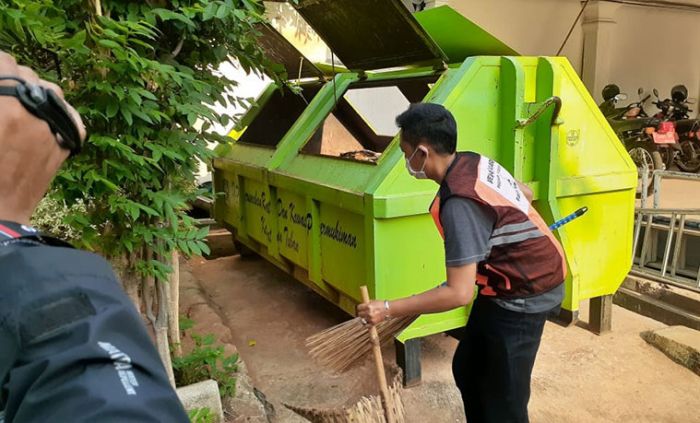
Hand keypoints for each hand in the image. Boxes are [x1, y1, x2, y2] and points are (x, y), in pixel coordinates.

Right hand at [0, 51, 85, 223]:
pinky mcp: (65, 147)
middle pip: (28, 75)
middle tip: (1, 87)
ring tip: (20, 101)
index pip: (5, 63)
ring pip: (52, 91)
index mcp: (4, 108)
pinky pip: (71, 117)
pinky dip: (59, 112)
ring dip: (36, 91)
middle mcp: (34, 115)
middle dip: (12, 77)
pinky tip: (44, 116)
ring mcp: (54, 131)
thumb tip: (1, 84)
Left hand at [356, 300, 386, 325]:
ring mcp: (371, 318)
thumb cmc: (382, 304)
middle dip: (361, 313)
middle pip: (359, 314)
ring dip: (364, 318)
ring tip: (367, 317)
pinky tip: (368, 322)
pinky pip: (366, 325)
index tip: (361, 308)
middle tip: (364, 313)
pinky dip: (367, 324)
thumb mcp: (373, 301)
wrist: (389, 309)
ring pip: (362, 320)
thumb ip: (367, 303)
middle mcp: (368, 312)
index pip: (358, 307)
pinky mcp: (373, 323)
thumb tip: (362, 305)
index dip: (360, 308)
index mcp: (368, 306)